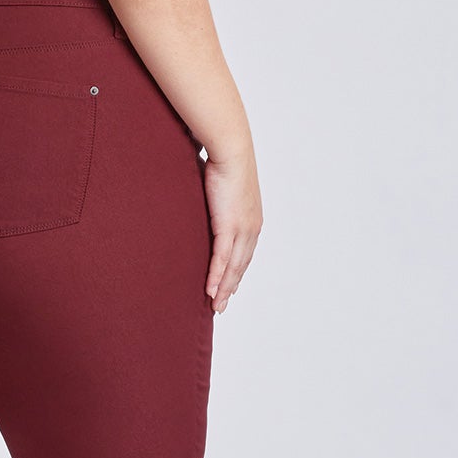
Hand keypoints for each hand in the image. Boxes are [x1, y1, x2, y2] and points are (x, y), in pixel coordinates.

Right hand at [202, 148, 261, 313]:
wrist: (231, 151)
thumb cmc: (224, 162)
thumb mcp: (222, 187)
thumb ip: (217, 199)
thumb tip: (205, 196)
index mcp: (252, 220)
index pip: (245, 253)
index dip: (237, 272)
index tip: (229, 286)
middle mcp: (251, 228)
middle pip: (241, 266)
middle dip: (231, 287)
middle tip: (221, 305)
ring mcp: (242, 229)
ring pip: (233, 267)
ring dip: (224, 288)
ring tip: (216, 305)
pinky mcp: (229, 227)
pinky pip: (222, 259)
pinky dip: (216, 277)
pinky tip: (211, 290)